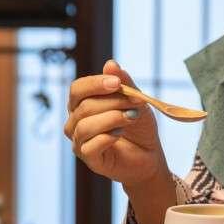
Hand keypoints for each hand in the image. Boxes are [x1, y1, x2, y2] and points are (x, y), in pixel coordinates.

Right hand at [64, 59, 167, 187]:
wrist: (149, 155)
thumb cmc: (138, 126)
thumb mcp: (135, 100)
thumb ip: (124, 83)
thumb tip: (110, 64)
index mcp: (81, 105)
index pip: (77, 89)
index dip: (95, 84)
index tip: (117, 83)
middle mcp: (75, 123)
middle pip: (84, 106)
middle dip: (113, 102)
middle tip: (135, 103)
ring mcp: (79, 142)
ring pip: (85, 126)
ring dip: (112, 118)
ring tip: (131, 117)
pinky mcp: (88, 160)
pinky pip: (90, 146)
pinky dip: (108, 137)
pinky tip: (121, 133)